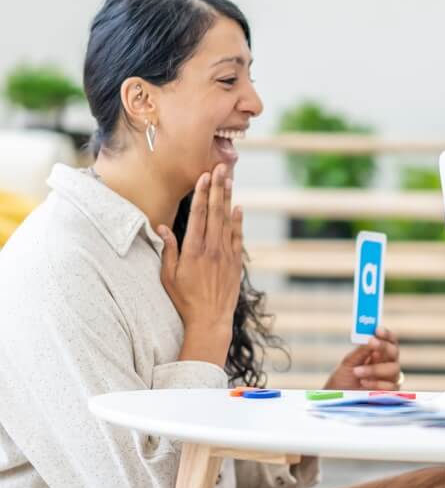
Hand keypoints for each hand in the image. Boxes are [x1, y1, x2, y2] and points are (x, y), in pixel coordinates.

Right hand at [158, 164, 242, 363]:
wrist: (210, 319)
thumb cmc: (185, 299)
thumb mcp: (169, 276)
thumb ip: (168, 250)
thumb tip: (162, 227)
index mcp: (193, 250)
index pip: (198, 215)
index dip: (201, 193)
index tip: (204, 176)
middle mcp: (211, 249)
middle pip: (215, 212)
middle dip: (217, 187)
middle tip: (221, 167)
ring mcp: (226, 255)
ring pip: (227, 221)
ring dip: (228, 199)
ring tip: (229, 180)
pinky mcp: (236, 263)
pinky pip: (238, 238)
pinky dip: (238, 222)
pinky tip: (239, 208)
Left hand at [325, 326, 401, 389]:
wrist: (337, 401)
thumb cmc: (343, 380)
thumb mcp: (348, 363)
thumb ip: (361, 351)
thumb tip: (371, 337)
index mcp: (378, 354)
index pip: (388, 341)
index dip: (386, 334)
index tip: (378, 330)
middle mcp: (386, 364)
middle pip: (394, 351)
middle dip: (383, 346)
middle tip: (371, 342)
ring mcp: (390, 379)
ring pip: (393, 369)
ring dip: (375, 368)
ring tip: (357, 372)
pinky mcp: (390, 394)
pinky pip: (391, 386)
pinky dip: (377, 383)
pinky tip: (363, 383)